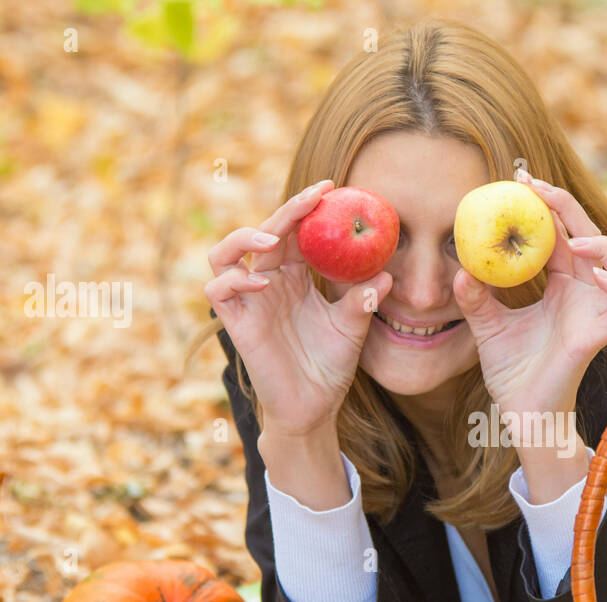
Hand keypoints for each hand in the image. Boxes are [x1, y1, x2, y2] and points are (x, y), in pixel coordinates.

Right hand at [204, 180, 393, 437]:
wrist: (313, 409)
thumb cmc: (329, 366)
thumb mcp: (352, 328)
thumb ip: (364, 300)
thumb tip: (387, 276)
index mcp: (294, 276)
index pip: (294, 231)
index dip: (307, 207)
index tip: (332, 188)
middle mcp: (267, 281)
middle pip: (264, 232)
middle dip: (286, 211)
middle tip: (314, 198)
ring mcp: (249, 300)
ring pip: (224, 253)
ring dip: (244, 238)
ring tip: (273, 239)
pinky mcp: (236, 323)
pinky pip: (219, 289)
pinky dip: (235, 279)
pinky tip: (264, 282)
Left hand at [451, 169, 606, 416]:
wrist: (521, 415)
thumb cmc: (511, 375)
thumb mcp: (486, 327)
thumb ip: (475, 298)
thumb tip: (459, 270)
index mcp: (561, 286)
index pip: (561, 235)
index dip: (546, 206)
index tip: (520, 181)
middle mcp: (583, 294)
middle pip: (590, 238)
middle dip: (567, 208)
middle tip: (535, 188)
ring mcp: (595, 314)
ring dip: (600, 245)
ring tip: (569, 240)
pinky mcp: (600, 337)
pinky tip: (592, 275)